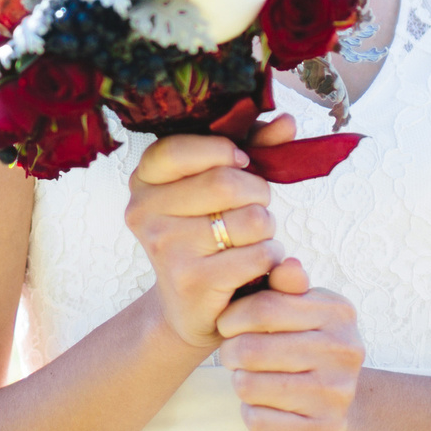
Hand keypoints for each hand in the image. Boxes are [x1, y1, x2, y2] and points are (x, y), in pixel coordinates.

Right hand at [126, 129, 280, 352]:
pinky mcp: (192, 280)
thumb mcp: (223, 184)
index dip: (224, 151)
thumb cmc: (211, 234)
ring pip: (250, 219)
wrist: (191, 308)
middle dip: (257, 194)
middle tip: (252, 208)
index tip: (241, 163)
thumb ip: (253, 146)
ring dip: (266, 230)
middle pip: (226, 182)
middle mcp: (143, 210)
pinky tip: (254, 266)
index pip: (179, 148)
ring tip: (249, 240)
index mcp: (144, 179)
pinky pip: (258, 254)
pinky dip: (270, 258)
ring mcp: (165, 247)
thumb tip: (287, 121)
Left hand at [215, 258, 364, 430]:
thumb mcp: (298, 310)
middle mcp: (345, 352)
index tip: (228, 325)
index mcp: (338, 312)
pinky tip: (267, 407)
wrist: (337, 405)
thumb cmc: (304, 347)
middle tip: (235, 356)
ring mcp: (338, 394)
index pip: (264, 306)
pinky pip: (258, 420)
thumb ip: (284, 287)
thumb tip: (286, 265)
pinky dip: (252, 414)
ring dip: (241, 383)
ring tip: (253, 379)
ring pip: (248, 385)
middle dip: (231, 353)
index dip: (232, 317)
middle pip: (251, 349)